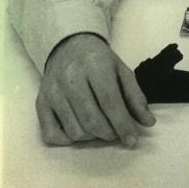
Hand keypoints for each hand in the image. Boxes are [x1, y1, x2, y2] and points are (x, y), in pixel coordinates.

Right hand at [36, 33, 155, 146]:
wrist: (68, 47)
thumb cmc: (99, 61)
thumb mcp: (121, 71)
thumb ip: (135, 97)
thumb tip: (149, 123)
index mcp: (95, 65)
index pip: (110, 102)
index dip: (122, 125)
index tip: (133, 140)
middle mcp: (70, 78)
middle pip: (92, 120)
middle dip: (109, 133)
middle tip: (116, 132)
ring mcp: (52, 91)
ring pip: (75, 130)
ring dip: (92, 137)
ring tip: (100, 127)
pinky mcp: (40, 103)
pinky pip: (52, 134)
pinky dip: (68, 140)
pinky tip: (80, 130)